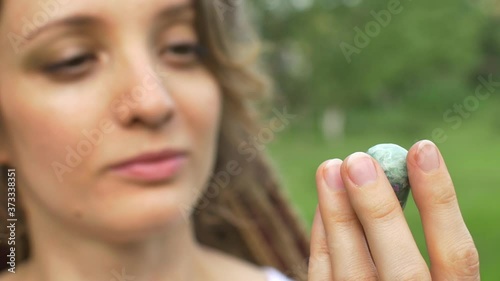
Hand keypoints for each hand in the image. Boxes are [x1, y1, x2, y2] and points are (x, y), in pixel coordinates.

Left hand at [308, 140, 479, 279]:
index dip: (440, 201)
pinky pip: (323, 278)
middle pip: (402, 271)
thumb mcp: (429, 273)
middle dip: (378, 212)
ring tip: (329, 169)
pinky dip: (323, 239)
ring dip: (338, 217)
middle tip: (357, 161)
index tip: (422, 148)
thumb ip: (412, 238)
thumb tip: (383, 174)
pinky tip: (325, 204)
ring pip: (352, 274)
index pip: (456, 256)